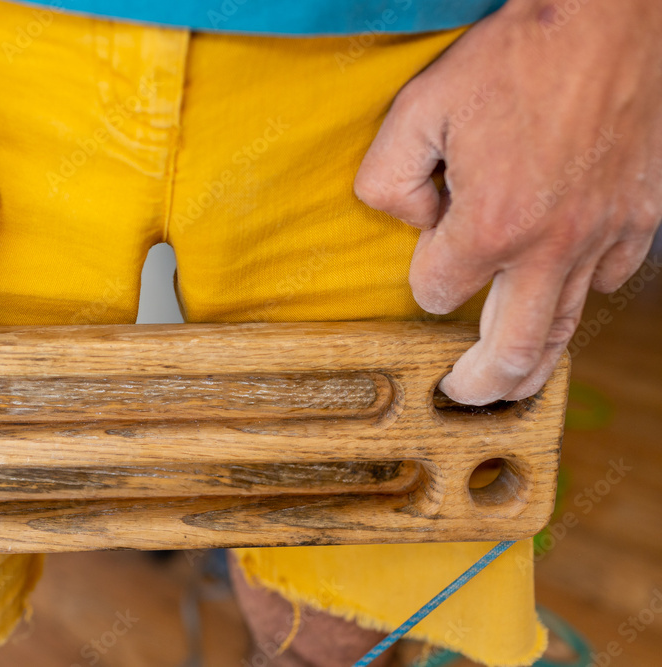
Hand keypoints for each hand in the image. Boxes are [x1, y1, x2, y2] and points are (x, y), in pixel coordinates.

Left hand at [354, 0, 661, 404]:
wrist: (614, 13)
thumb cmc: (517, 54)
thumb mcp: (419, 108)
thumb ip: (388, 179)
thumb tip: (409, 221)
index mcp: (492, 224)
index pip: (437, 292)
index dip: (423, 279)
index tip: (428, 250)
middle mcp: (553, 245)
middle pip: (514, 349)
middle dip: (482, 384)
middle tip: (463, 398)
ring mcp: (604, 236)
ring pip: (567, 327)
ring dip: (534, 364)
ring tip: (511, 381)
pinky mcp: (642, 217)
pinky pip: (609, 279)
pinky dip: (580, 293)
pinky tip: (562, 288)